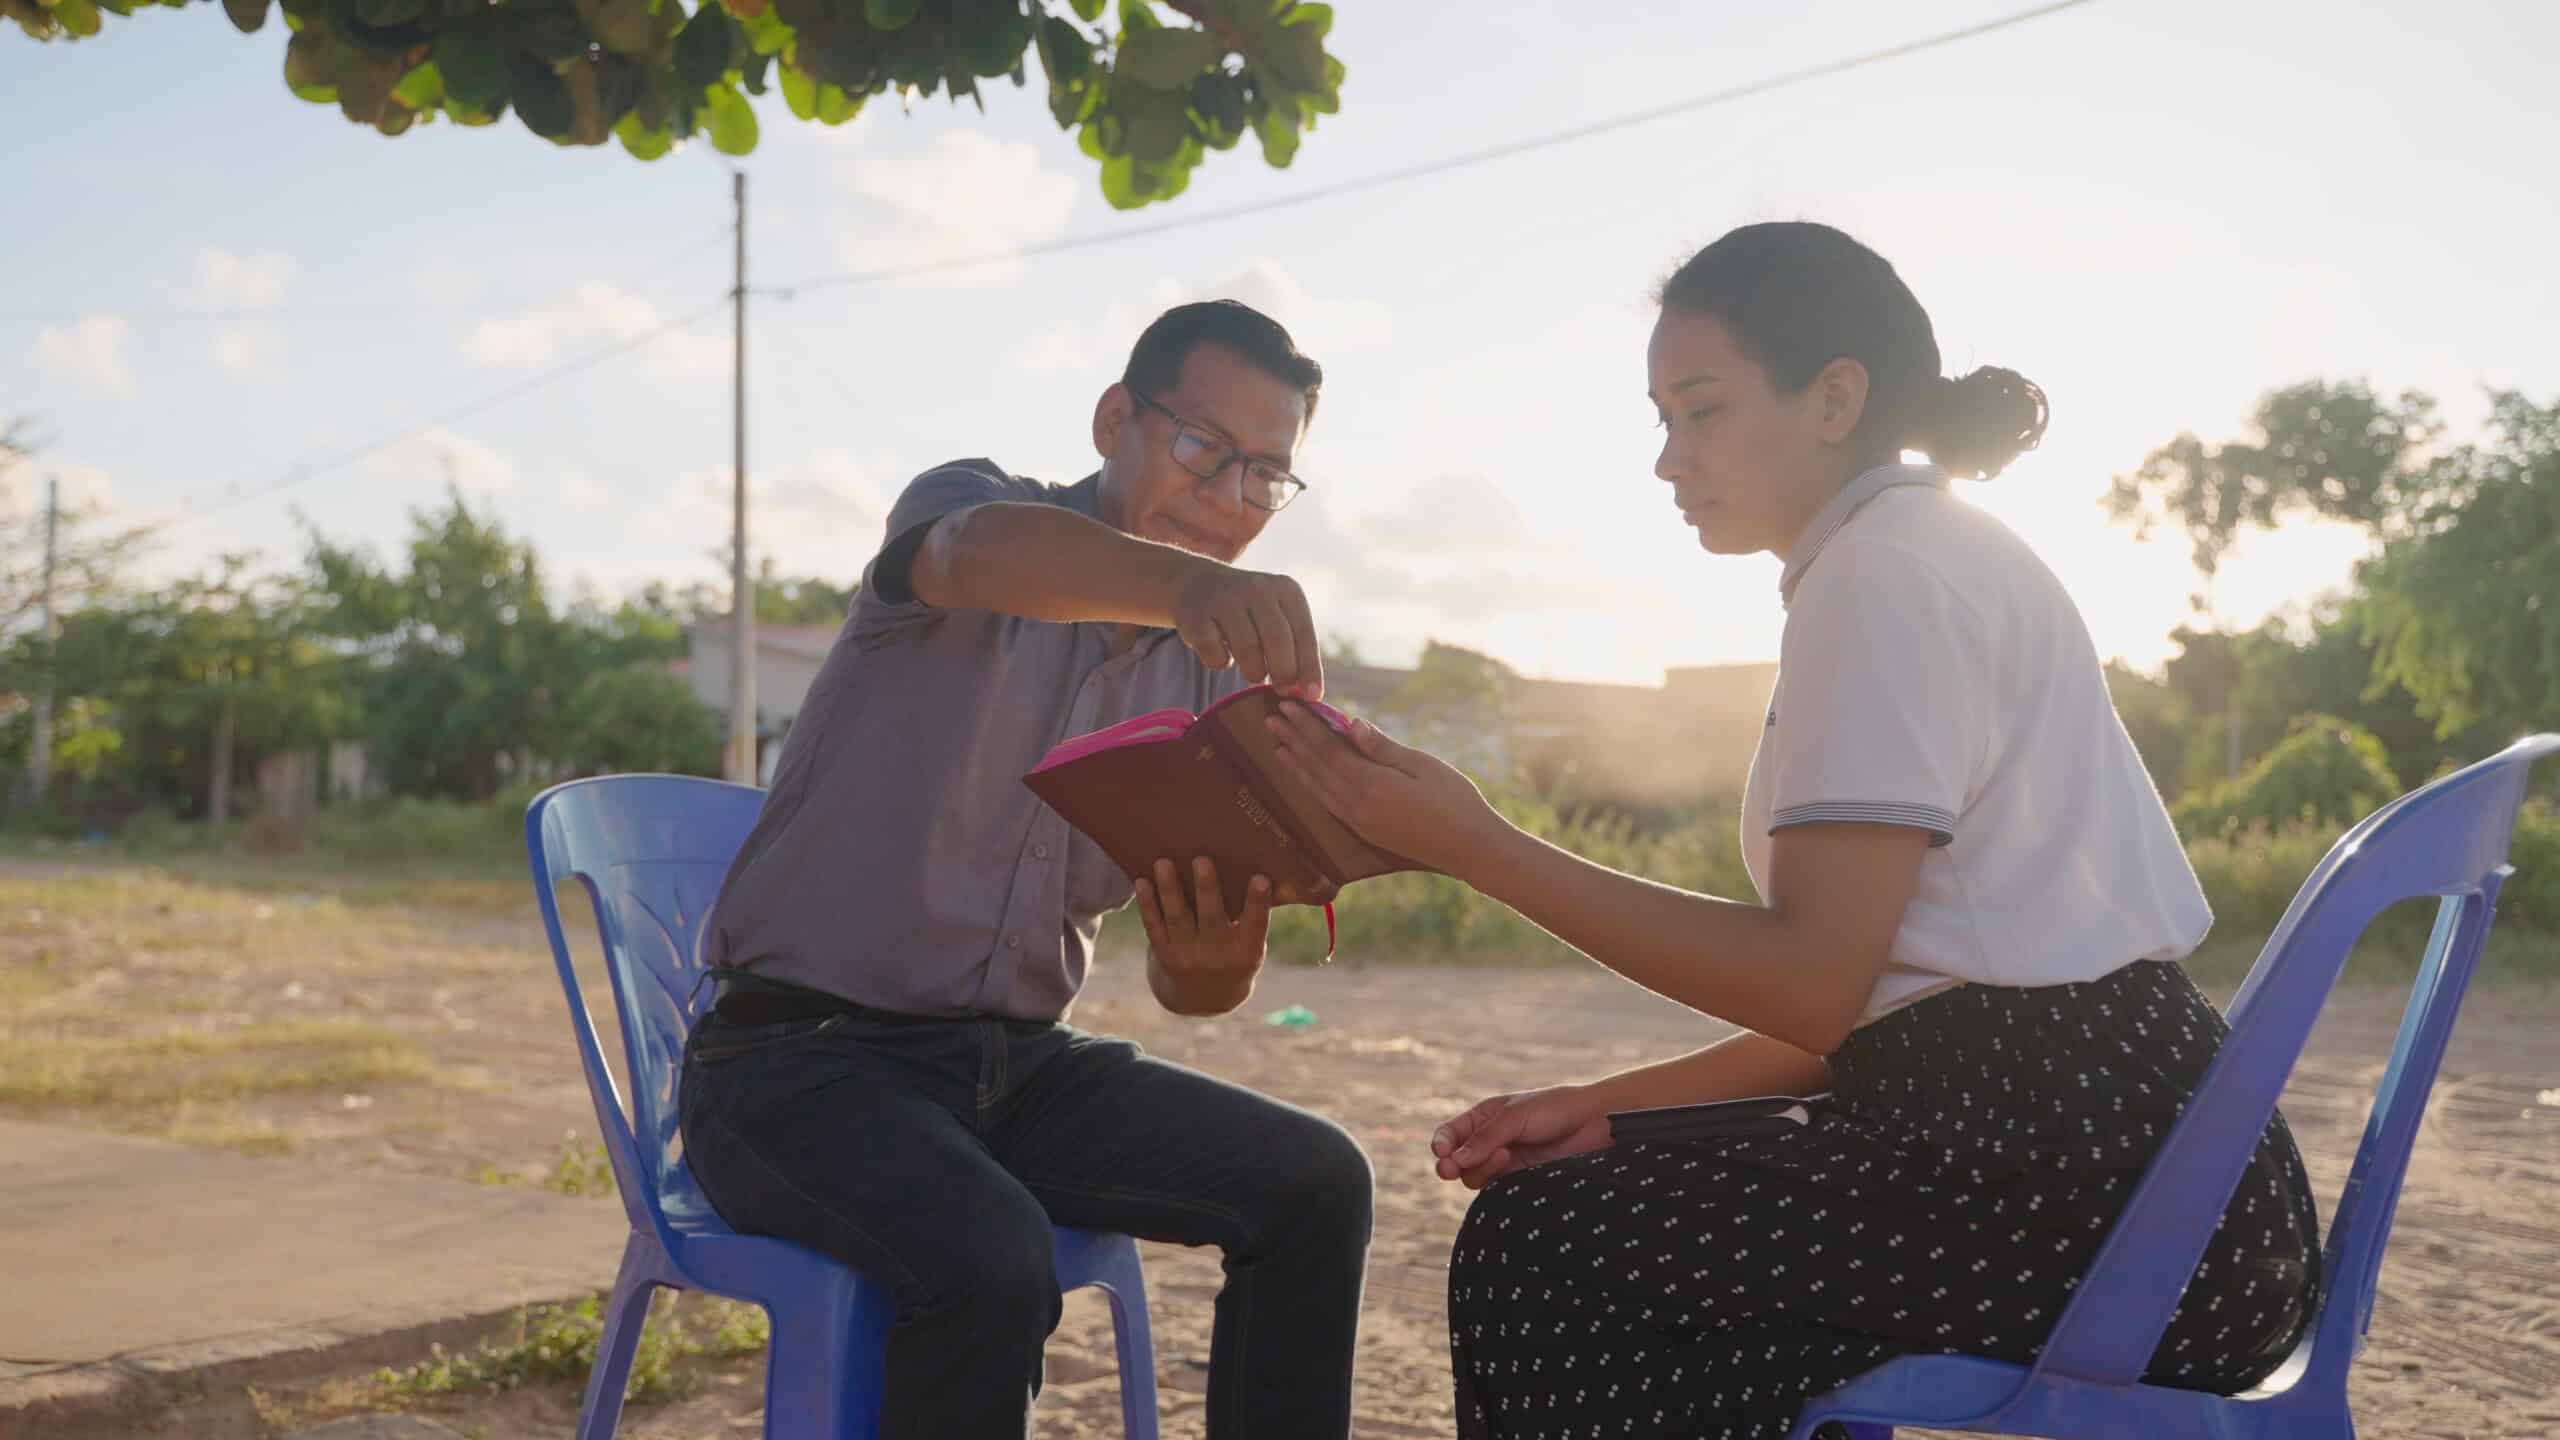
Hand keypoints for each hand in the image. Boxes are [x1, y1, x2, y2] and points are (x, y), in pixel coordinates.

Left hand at [1135, 856, 1271, 1014]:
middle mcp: (1219, 956)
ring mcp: (1189, 958)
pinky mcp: (1165, 956)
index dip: (1258, 902)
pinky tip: (1142, 882)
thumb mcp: (1251, 944)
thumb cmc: (1235, 954)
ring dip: (1169, 890)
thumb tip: (1249, 865)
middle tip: (1201, 860)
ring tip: (1163, 863)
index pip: (1256, 924)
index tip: (1260, 879)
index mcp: (1248, 951)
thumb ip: (1250, 915)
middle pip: (1212, 918)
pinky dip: (1147, 905)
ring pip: (1178, 918)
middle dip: (1206, 889)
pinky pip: (1154, 927)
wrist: (1207, 997)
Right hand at [1171, 566, 1323, 698]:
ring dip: (1254, 671)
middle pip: (1277, 640)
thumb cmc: (1250, 615)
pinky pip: (1215, 654)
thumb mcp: (1278, 620)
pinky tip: (1222, 654)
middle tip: (1281, 690)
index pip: (1304, 633)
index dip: (1310, 668)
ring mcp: (1225, 599)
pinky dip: (1220, 663)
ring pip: (1247, 648)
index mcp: (1286, 589)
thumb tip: (1310, 695)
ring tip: (1254, 671)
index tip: (1312, 696)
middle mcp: (1257, 588)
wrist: (1198, 585)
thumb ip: (1296, 652)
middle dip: (1283, 672)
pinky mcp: (1196, 616)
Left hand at [1265, 703, 1505, 872]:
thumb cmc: (1455, 800)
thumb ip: (1383, 748)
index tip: (1287, 707)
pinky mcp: (1364, 831)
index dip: (1306, 727)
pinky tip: (1306, 779)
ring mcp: (1358, 821)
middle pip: (1316, 767)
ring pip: (1318, 788)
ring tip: (1278, 747)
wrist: (1469, 849)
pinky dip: (1312, 786)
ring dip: (1296, 765)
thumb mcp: (1422, 766)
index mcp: (1371, 784)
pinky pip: (1328, 804)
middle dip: (1293, 741)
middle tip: (1270, 720)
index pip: (1328, 749)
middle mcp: (1356, 805)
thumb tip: (1351, 723)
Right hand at [1430, 1085, 1612, 1188]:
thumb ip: (1485, 1138)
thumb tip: (1455, 1161)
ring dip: (1481, 1169)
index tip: (1442, 1152)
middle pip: (1456, 1160)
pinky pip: (1496, 1189)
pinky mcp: (1520, 1180)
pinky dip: (1496, 1181)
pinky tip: (1511, 1165)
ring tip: (1505, 1155)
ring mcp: (1505, 1162)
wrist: (1594, 1124)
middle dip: (1450, 1164)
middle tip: (1449, 1169)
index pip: (1449, 1134)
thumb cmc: (1555, 1110)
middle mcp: (1490, 1141)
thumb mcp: (1515, 1116)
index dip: (1440, 1144)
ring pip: (1473, 1176)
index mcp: (1484, 1117)